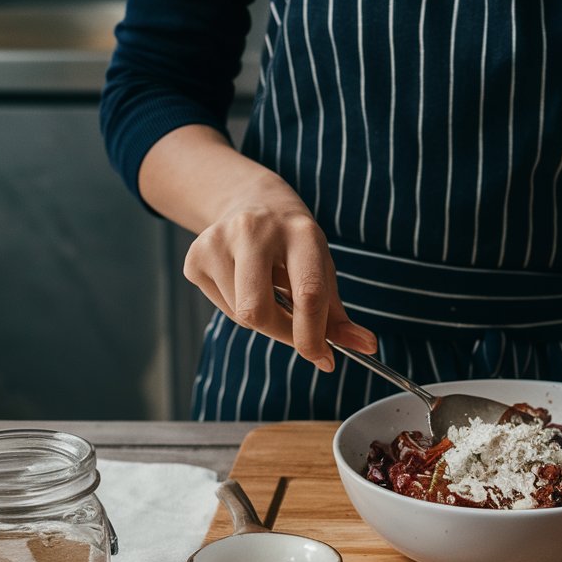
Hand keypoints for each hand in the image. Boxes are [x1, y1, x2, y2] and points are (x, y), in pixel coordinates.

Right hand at [182, 176, 376, 371]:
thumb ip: (338, 315)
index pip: (307, 293)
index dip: (314, 335)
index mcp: (300, 232)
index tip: (325, 358)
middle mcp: (255, 230)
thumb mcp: (321, 269)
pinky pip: (222, 308)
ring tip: (267, 291)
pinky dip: (238, 309)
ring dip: (261, 319)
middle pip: (258, 311)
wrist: (250, 203)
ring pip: (241, 315)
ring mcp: (218, 240)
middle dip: (281, 334)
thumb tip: (366, 347)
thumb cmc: (294, 246)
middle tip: (296, 334)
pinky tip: (244, 283)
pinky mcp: (194, 256)